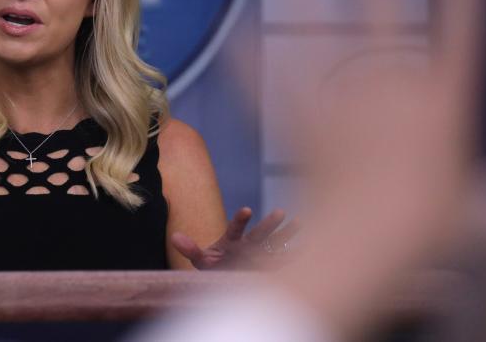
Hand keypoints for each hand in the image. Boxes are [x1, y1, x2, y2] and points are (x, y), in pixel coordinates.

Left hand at [171, 207, 298, 269]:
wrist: (227, 276)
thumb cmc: (214, 267)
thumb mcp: (201, 260)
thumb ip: (190, 249)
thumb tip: (174, 237)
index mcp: (232, 240)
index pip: (235, 228)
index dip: (240, 219)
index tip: (247, 209)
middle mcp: (250, 243)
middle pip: (260, 232)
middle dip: (270, 223)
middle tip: (281, 212)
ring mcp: (262, 253)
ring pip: (276, 241)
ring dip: (288, 233)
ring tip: (301, 221)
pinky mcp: (271, 264)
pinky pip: (286, 259)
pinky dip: (297, 255)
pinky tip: (311, 249)